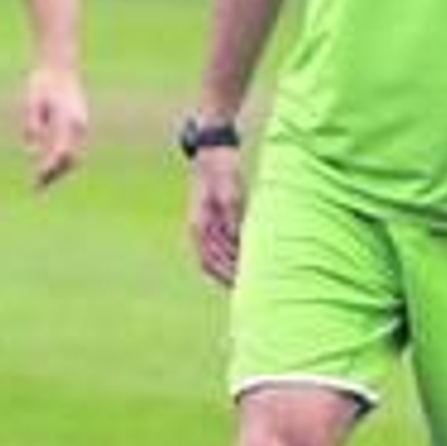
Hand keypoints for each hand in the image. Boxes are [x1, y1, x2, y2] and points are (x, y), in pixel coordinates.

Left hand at [23, 65, 87, 187]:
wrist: (60, 66)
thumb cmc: (43, 83)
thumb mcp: (32, 103)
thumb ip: (33, 126)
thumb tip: (32, 152)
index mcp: (69, 119)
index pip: (61, 152)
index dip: (49, 167)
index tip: (37, 179)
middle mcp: (79, 125)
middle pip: (71, 159)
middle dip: (55, 174)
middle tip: (37, 186)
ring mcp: (81, 125)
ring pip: (74, 156)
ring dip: (59, 169)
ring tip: (41, 181)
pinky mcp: (79, 125)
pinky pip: (72, 148)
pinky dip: (60, 159)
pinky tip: (45, 165)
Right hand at [188, 148, 244, 286]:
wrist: (215, 154)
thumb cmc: (222, 172)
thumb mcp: (230, 194)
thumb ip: (233, 218)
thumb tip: (238, 240)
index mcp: (199, 225)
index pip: (209, 260)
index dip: (224, 275)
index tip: (240, 285)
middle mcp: (199, 229)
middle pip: (211, 263)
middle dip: (227, 278)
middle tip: (247, 291)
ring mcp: (205, 225)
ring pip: (214, 257)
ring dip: (228, 270)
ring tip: (247, 283)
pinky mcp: (213, 220)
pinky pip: (219, 246)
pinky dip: (230, 257)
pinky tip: (245, 264)